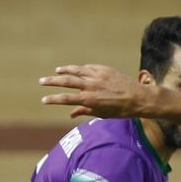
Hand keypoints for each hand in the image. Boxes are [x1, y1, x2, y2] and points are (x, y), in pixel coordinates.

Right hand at [39, 65, 153, 119]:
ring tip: (57, 71)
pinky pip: (89, 67)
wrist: (139, 98)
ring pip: (76, 70)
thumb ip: (85, 111)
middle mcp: (91, 86)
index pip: (66, 99)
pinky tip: (77, 70)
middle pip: (66, 82)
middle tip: (41, 81)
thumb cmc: (121, 110)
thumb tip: (71, 114)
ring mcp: (98, 76)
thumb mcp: (102, 114)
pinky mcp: (104, 69)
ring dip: (65, 70)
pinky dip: (81, 69)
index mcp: (90, 100)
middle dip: (52, 82)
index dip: (53, 99)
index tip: (44, 100)